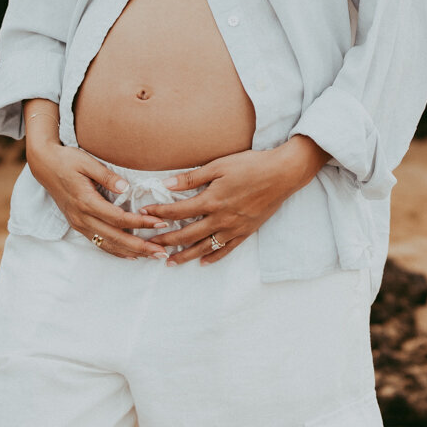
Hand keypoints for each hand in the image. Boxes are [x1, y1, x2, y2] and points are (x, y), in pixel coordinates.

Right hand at [28, 140, 168, 260]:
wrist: (44, 165)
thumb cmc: (67, 160)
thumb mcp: (87, 162)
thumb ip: (107, 176)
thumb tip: (126, 188)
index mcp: (86, 201)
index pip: (118, 218)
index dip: (141, 222)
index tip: (160, 222)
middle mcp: (82, 217)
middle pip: (115, 237)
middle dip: (141, 246)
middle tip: (162, 252)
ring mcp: (79, 224)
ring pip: (108, 244)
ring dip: (131, 252)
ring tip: (152, 256)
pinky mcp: (78, 225)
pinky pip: (99, 243)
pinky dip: (116, 251)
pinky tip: (131, 255)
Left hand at [143, 137, 327, 264]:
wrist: (283, 174)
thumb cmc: (251, 165)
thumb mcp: (219, 165)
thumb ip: (192, 177)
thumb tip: (167, 183)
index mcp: (212, 200)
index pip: (178, 211)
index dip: (159, 213)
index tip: (144, 214)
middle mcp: (221, 218)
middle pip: (187, 234)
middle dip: (166, 239)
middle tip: (150, 244)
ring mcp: (234, 228)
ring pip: (204, 247)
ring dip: (185, 255)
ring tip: (169, 261)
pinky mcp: (246, 232)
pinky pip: (226, 249)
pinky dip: (213, 257)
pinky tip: (202, 262)